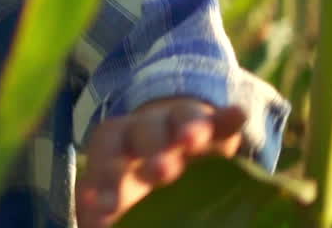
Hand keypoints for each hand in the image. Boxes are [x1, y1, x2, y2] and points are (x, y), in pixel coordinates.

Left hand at [75, 98, 246, 227]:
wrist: (170, 139)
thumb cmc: (134, 176)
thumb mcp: (118, 190)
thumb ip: (102, 208)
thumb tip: (94, 227)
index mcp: (115, 146)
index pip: (106, 154)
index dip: (103, 177)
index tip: (104, 207)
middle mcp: (144, 129)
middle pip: (143, 132)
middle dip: (149, 150)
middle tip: (157, 172)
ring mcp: (179, 124)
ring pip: (179, 119)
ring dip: (186, 128)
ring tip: (191, 140)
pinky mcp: (214, 126)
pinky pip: (221, 120)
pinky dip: (228, 118)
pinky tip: (238, 114)